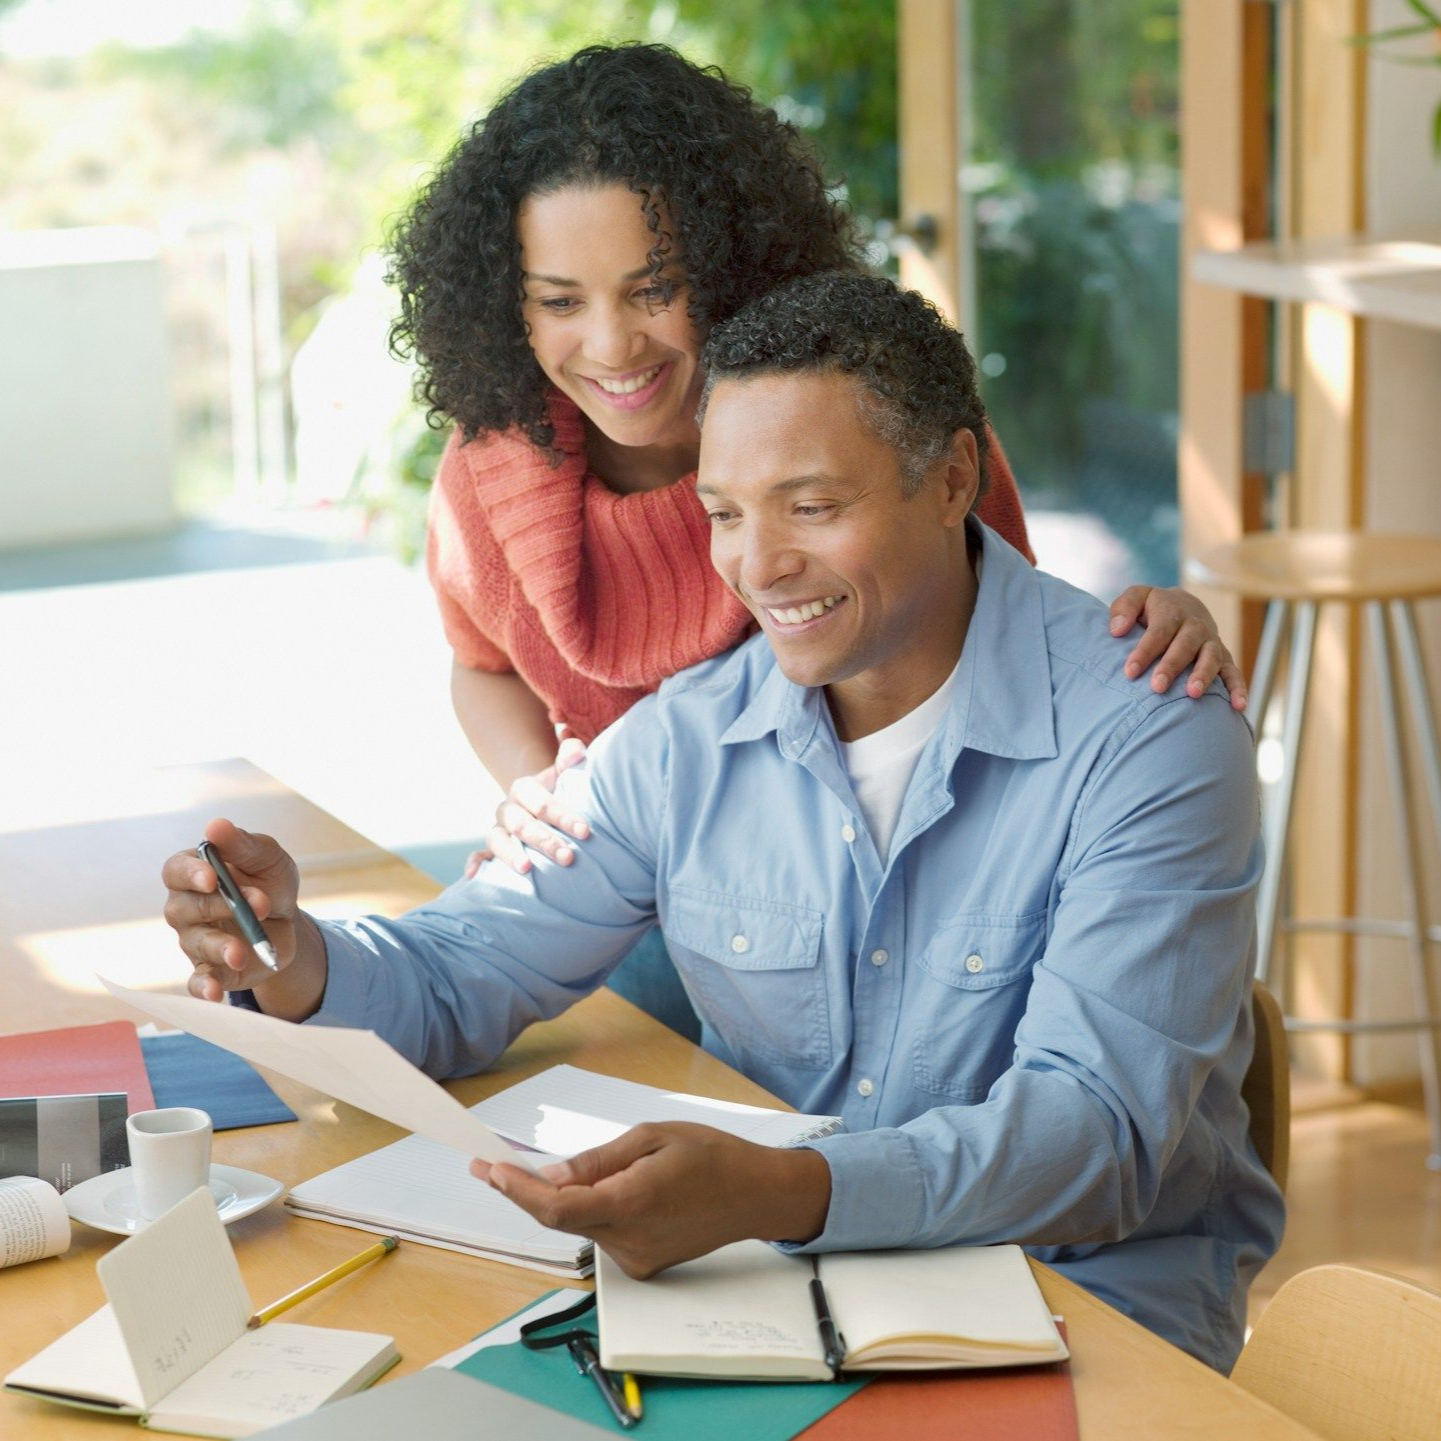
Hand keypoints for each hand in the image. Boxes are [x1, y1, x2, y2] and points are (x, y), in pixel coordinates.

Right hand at [161, 818, 304, 1002]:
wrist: (288, 921)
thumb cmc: (269, 881)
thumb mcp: (267, 858)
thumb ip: (243, 845)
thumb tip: (215, 826)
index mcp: (194, 874)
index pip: (175, 871)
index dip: (190, 874)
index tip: (211, 877)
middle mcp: (185, 908)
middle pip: (185, 908)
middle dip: (223, 906)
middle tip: (259, 904)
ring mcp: (195, 940)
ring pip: (196, 944)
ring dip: (220, 947)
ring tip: (241, 952)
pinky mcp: (211, 969)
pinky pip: (198, 981)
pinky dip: (204, 988)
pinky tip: (214, 993)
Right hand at [464, 737, 590, 877]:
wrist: (538, 804)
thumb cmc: (558, 791)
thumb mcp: (563, 773)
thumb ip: (571, 757)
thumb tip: (576, 752)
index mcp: (524, 788)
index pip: (542, 803)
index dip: (563, 817)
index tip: (585, 832)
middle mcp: (508, 808)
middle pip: (522, 825)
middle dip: (545, 842)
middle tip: (568, 858)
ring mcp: (498, 829)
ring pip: (498, 840)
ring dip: (510, 855)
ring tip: (526, 870)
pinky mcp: (491, 848)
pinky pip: (479, 854)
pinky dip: (474, 863)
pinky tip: (473, 876)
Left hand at [471, 1122, 832, 1278]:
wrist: (753, 1195)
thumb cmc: (710, 1156)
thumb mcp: (653, 1137)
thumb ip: (599, 1161)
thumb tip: (552, 1175)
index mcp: (632, 1202)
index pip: (558, 1207)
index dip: (519, 1191)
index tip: (491, 1170)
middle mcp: (629, 1240)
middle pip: (562, 1219)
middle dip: (527, 1191)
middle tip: (494, 1165)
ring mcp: (635, 1259)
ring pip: (581, 1226)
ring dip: (563, 1199)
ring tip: (566, 1169)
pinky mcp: (641, 1266)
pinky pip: (602, 1234)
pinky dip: (591, 1211)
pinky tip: (605, 1189)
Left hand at [1108, 585, 1246, 709]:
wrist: (1185, 605)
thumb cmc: (1152, 608)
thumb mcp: (1136, 598)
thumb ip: (1123, 608)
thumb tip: (1116, 630)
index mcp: (1172, 612)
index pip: (1158, 632)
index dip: (1145, 651)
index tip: (1130, 672)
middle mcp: (1195, 626)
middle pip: (1184, 646)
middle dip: (1172, 666)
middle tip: (1157, 687)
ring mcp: (1211, 642)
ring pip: (1211, 657)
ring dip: (1203, 676)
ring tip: (1193, 694)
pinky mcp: (1224, 657)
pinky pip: (1233, 672)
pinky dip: (1238, 688)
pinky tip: (1238, 706)